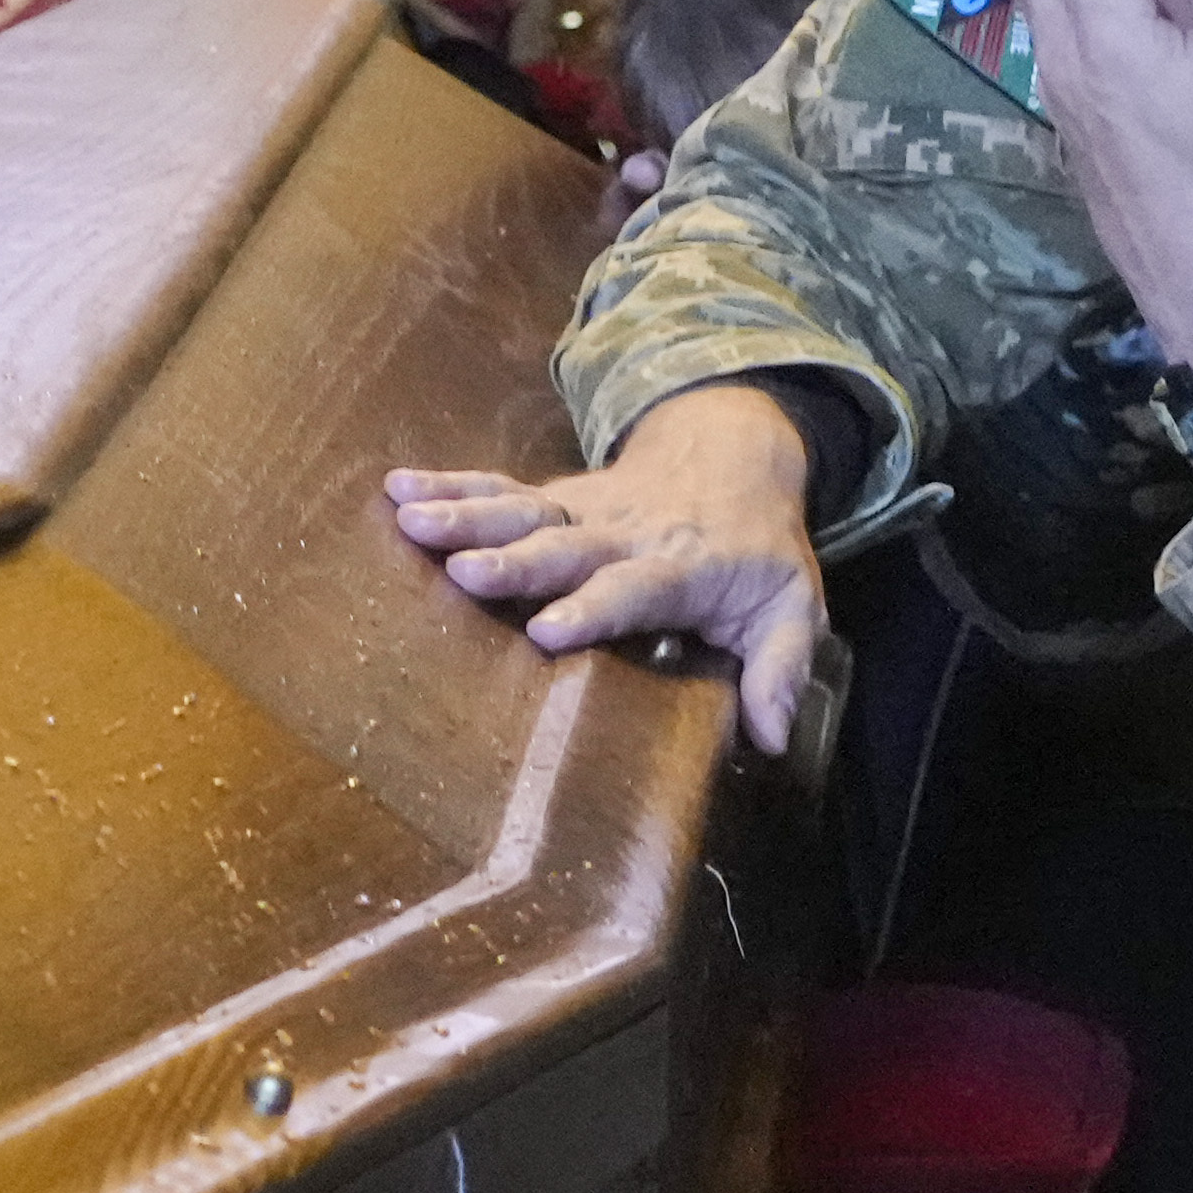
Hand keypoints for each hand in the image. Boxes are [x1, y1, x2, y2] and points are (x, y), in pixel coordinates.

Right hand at [386, 378, 831, 754]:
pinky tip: (399, 488)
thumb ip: (781, 670)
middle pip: (565, 546)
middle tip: (463, 572)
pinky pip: (499, 489)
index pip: (636, 588)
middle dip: (514, 560)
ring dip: (466, 514)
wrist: (737, 454)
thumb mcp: (793, 608)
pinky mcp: (555, 499)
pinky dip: (449, 484)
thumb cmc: (759, 551)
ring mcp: (585, 512)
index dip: (593, 607)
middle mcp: (626, 535)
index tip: (547, 632)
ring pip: (524, 511)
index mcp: (684, 567)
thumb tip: (772, 739)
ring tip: (410, 520)